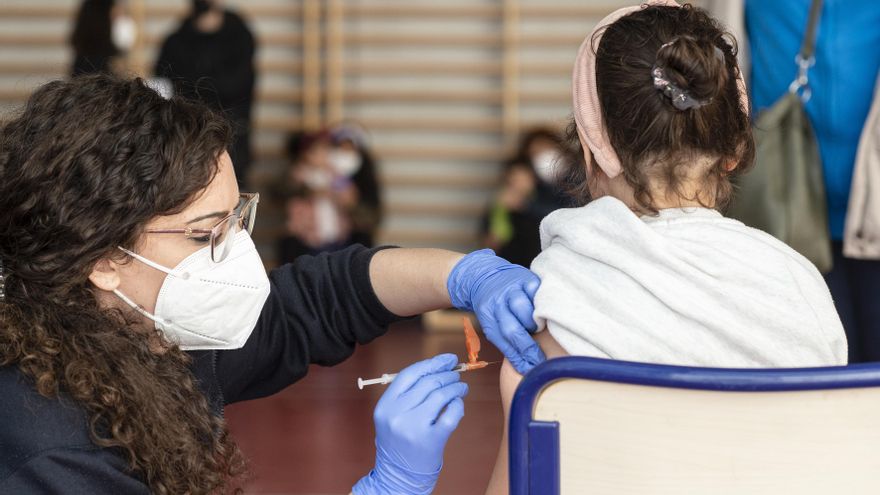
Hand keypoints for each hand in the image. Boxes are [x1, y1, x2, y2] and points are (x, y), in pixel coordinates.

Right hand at [352, 354, 467, 494]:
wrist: (398, 476)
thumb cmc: (399, 442)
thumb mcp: (392, 416)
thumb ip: (409, 393)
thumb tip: (439, 368)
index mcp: (385, 406)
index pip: (410, 374)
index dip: (432, 363)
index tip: (448, 359)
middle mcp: (397, 415)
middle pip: (429, 383)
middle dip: (447, 375)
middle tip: (457, 374)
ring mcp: (414, 428)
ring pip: (442, 395)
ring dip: (456, 388)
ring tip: (461, 388)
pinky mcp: (431, 441)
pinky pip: (451, 415)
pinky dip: (458, 406)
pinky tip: (458, 404)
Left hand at [446, 249, 544, 373]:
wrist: (485, 275)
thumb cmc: (493, 306)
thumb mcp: (492, 322)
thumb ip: (506, 340)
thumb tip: (526, 365)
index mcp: (488, 317)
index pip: (503, 342)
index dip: (517, 358)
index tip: (530, 369)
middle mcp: (498, 303)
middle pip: (513, 329)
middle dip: (528, 348)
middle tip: (539, 359)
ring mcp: (512, 289)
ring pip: (525, 310)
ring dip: (534, 324)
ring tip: (537, 327)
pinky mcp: (526, 278)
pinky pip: (537, 293)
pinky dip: (542, 304)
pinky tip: (544, 311)